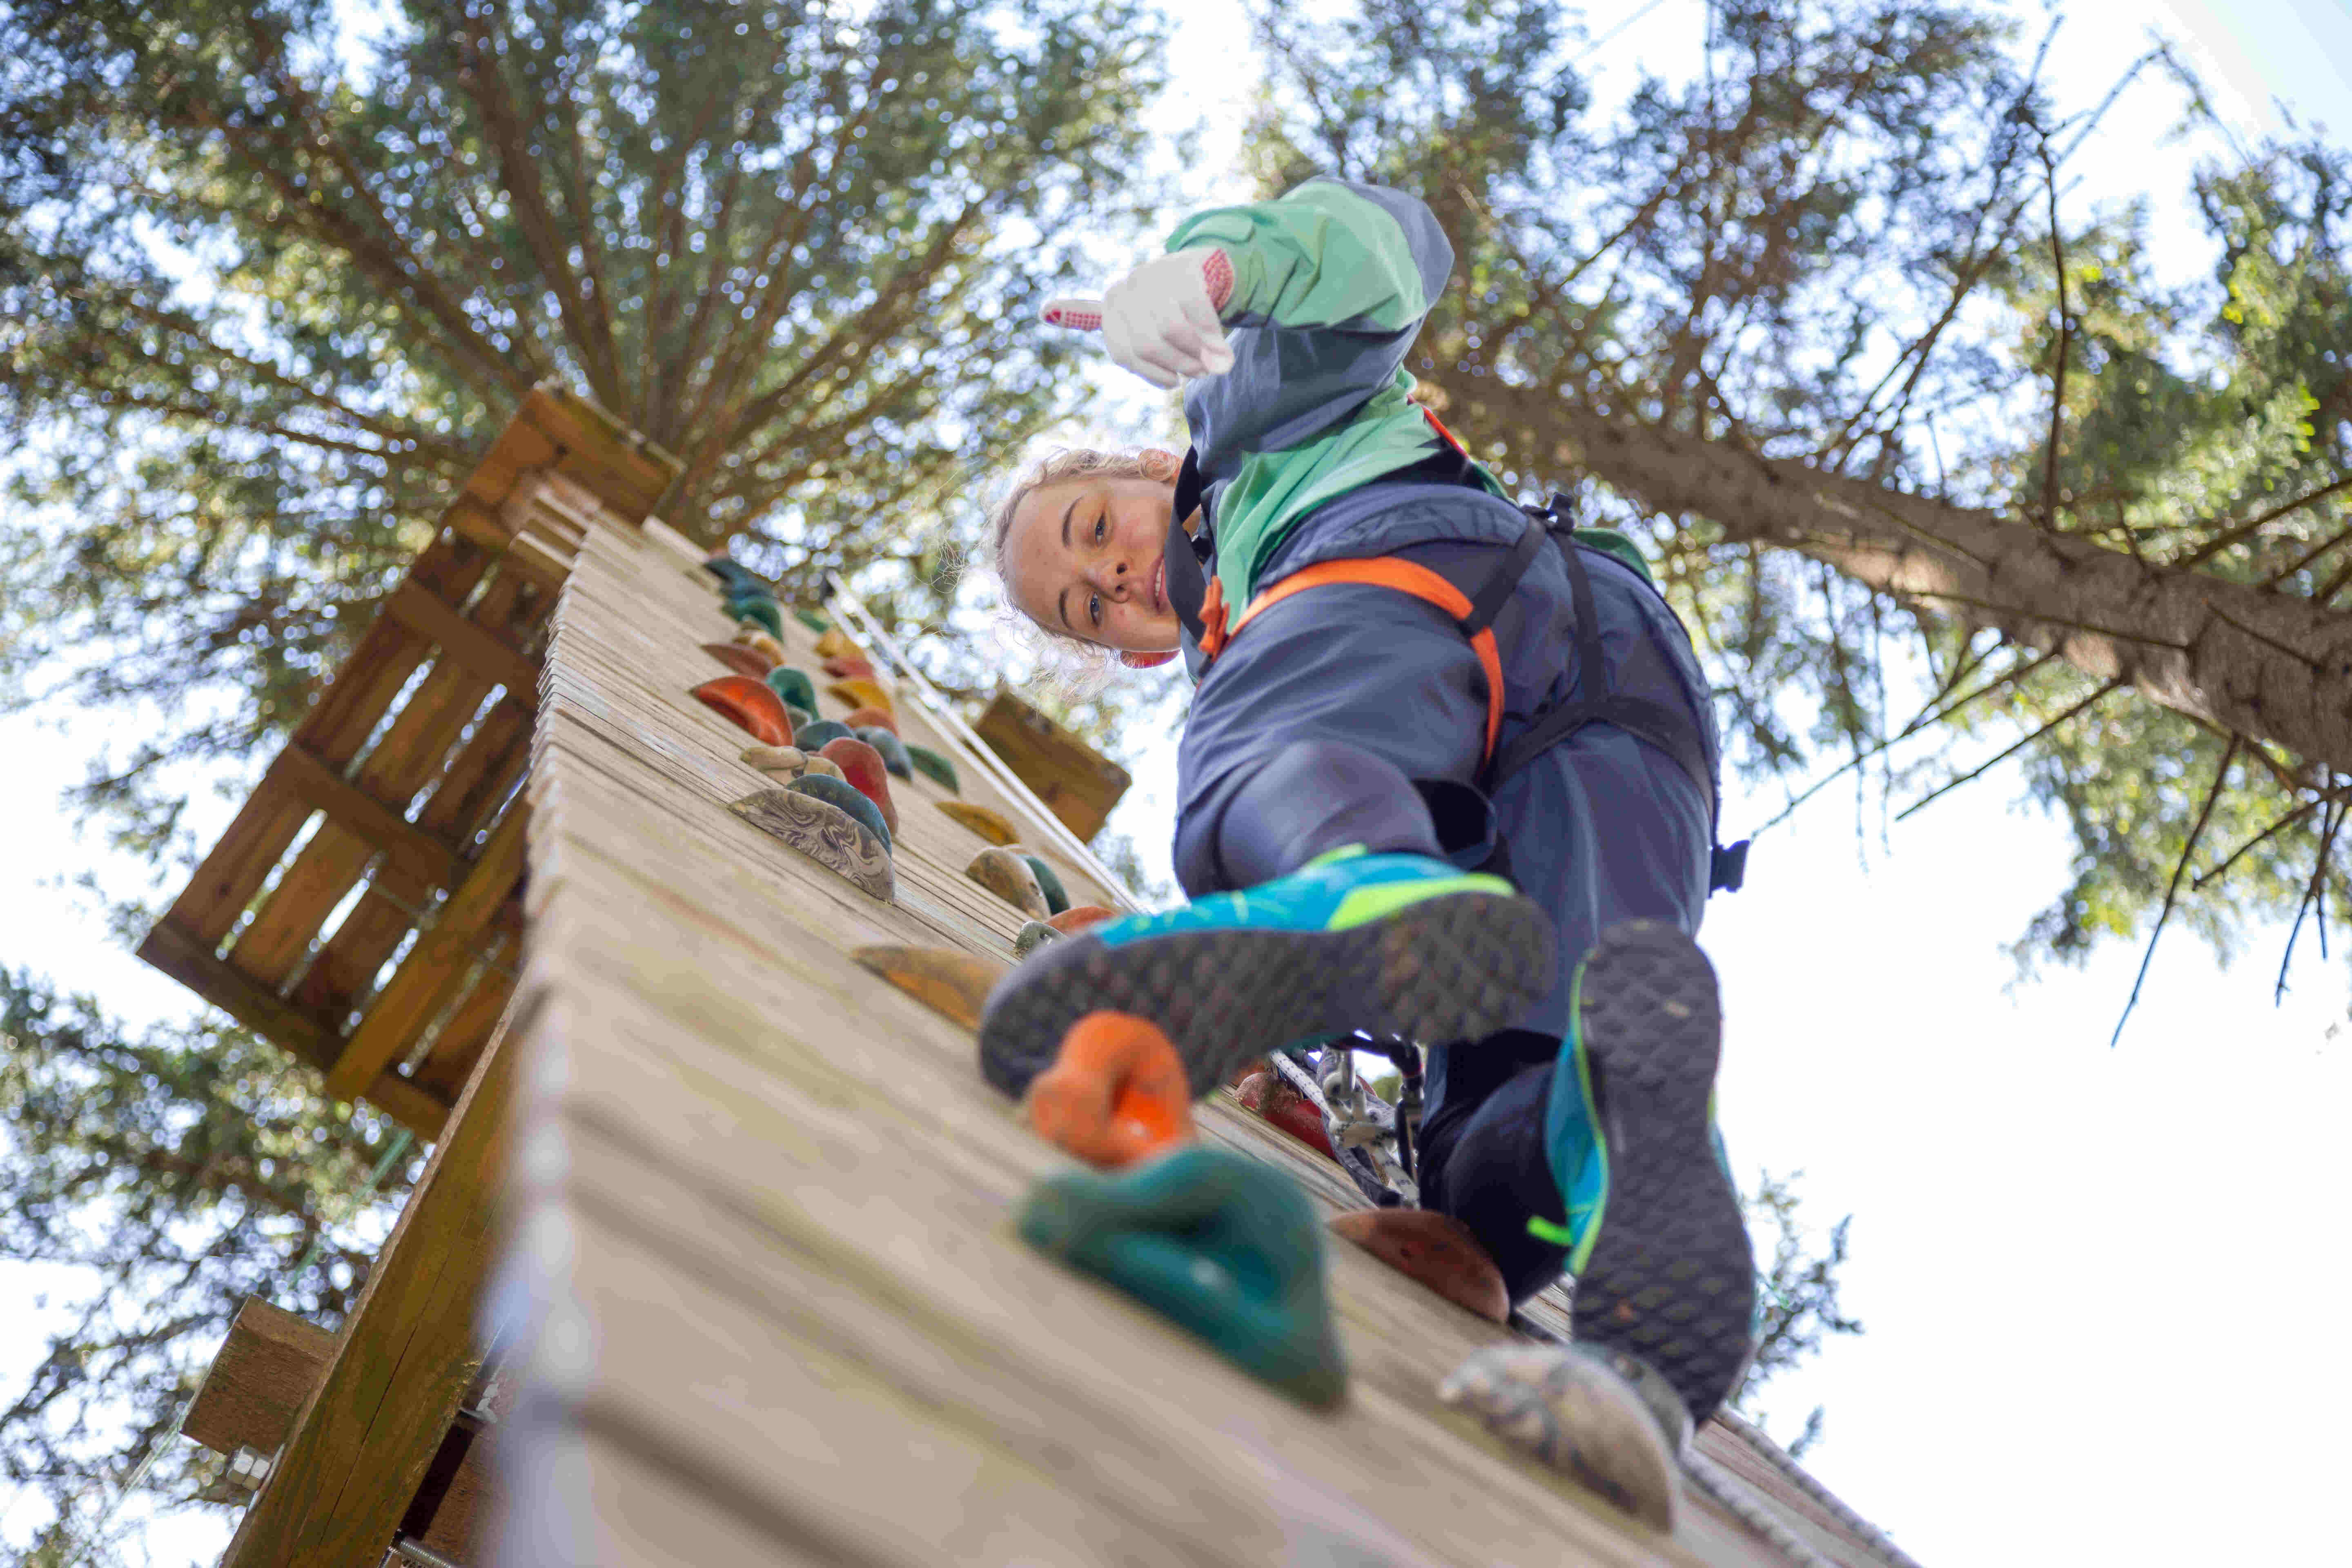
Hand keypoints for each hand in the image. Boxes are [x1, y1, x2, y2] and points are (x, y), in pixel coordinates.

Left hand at [1041, 247, 1236, 389]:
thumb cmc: (1171, 311)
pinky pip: (1197, 312)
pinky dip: (1212, 338)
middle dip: (1178, 365)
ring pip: (1171, 329)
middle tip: (1197, 374)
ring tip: (1211, 365)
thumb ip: (1117, 342)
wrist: (1206, 272)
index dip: (1152, 375)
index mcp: (1111, 306)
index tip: (1172, 383)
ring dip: (1196, 355)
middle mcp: (1127, 287)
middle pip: (1147, 344)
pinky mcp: (1185, 269)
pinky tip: (1222, 352)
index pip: (1125, 353)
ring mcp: (1155, 275)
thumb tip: (1043, 310)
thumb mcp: (1141, 329)